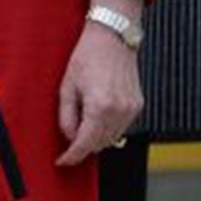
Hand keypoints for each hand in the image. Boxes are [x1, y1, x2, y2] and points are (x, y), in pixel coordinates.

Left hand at [55, 23, 143, 166]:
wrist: (112, 38)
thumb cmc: (86, 57)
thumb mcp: (67, 86)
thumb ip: (66, 116)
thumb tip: (69, 137)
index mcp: (99, 106)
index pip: (85, 143)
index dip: (72, 155)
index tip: (62, 161)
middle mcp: (119, 110)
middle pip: (100, 143)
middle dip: (82, 147)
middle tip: (67, 144)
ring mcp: (132, 109)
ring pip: (112, 138)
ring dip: (96, 139)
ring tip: (81, 126)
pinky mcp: (138, 105)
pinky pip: (122, 127)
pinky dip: (108, 129)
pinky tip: (96, 118)